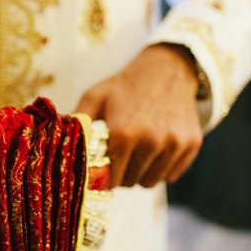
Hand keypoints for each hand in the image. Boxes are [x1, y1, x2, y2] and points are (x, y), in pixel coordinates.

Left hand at [76, 43, 202, 187]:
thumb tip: (59, 146)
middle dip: (122, 175)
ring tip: (137, 153)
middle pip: (130, 182)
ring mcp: (173, 144)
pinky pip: (171, 175)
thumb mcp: (95, 97)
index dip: (104, 178)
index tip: (102, 171)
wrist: (168, 68)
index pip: (111, 179)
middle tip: (120, 159)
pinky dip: (162, 169)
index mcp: (123, 133)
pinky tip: (156, 150)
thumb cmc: (126, 85)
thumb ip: (77, 122)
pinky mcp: (191, 145)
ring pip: (151, 182)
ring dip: (142, 173)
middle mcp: (150, 141)